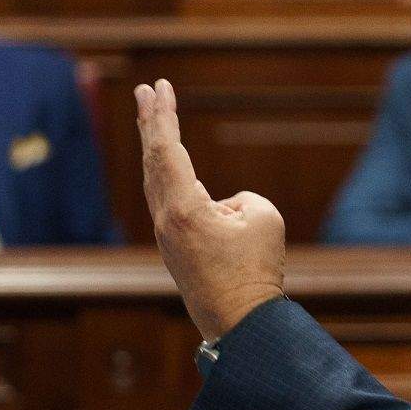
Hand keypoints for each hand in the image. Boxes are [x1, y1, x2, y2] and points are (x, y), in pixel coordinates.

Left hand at [136, 78, 285, 341]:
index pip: (168, 150)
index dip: (163, 116)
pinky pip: (167, 199)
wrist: (240, 322)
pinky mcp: (175, 247)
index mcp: (184, 208)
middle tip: (147, 91)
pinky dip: (166, 172)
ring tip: (156, 120)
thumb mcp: (263, 218)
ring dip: (157, 147)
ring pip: (156, 180)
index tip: (159, 87)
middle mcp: (166, 219)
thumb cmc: (255, 270)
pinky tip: (170, 166)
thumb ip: (240, 199)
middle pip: (153, 160)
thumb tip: (221, 207)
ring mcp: (167, 235)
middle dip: (151, 122)